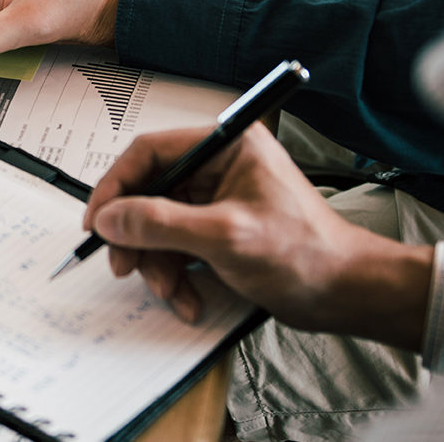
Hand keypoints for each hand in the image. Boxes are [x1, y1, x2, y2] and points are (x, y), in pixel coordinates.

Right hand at [84, 124, 432, 350]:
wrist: (346, 295)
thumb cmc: (306, 255)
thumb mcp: (225, 237)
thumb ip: (160, 224)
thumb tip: (110, 218)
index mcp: (226, 145)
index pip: (149, 152)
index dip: (116, 186)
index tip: (97, 221)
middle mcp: (218, 166)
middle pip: (148, 193)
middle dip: (137, 236)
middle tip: (125, 266)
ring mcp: (216, 199)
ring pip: (157, 225)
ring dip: (157, 264)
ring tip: (172, 292)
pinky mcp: (217, 229)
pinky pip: (176, 246)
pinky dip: (175, 275)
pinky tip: (188, 298)